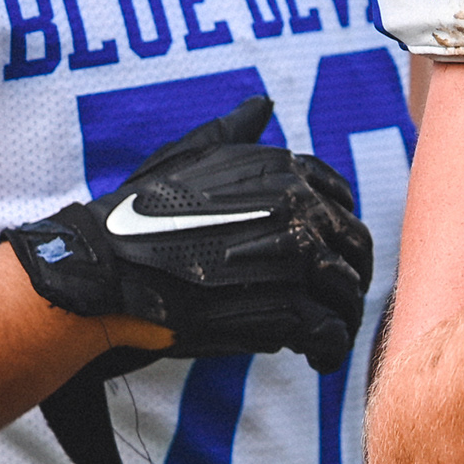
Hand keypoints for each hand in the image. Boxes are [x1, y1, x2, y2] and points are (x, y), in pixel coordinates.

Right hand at [5, 99, 372, 369]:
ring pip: (348, 291)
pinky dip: (329, 348)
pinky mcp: (286, 306)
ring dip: (342, 317)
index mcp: (283, 170)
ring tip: (325, 338)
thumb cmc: (138, 214)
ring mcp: (297, 257)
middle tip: (335, 301)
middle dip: (351, 274)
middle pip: (355, 245)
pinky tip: (316, 358)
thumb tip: (263, 104)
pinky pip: (331, 330)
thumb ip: (234, 133)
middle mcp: (300, 207)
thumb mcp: (189, 155)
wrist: (108, 267)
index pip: (341, 199)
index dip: (338, 231)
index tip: (329, 254)